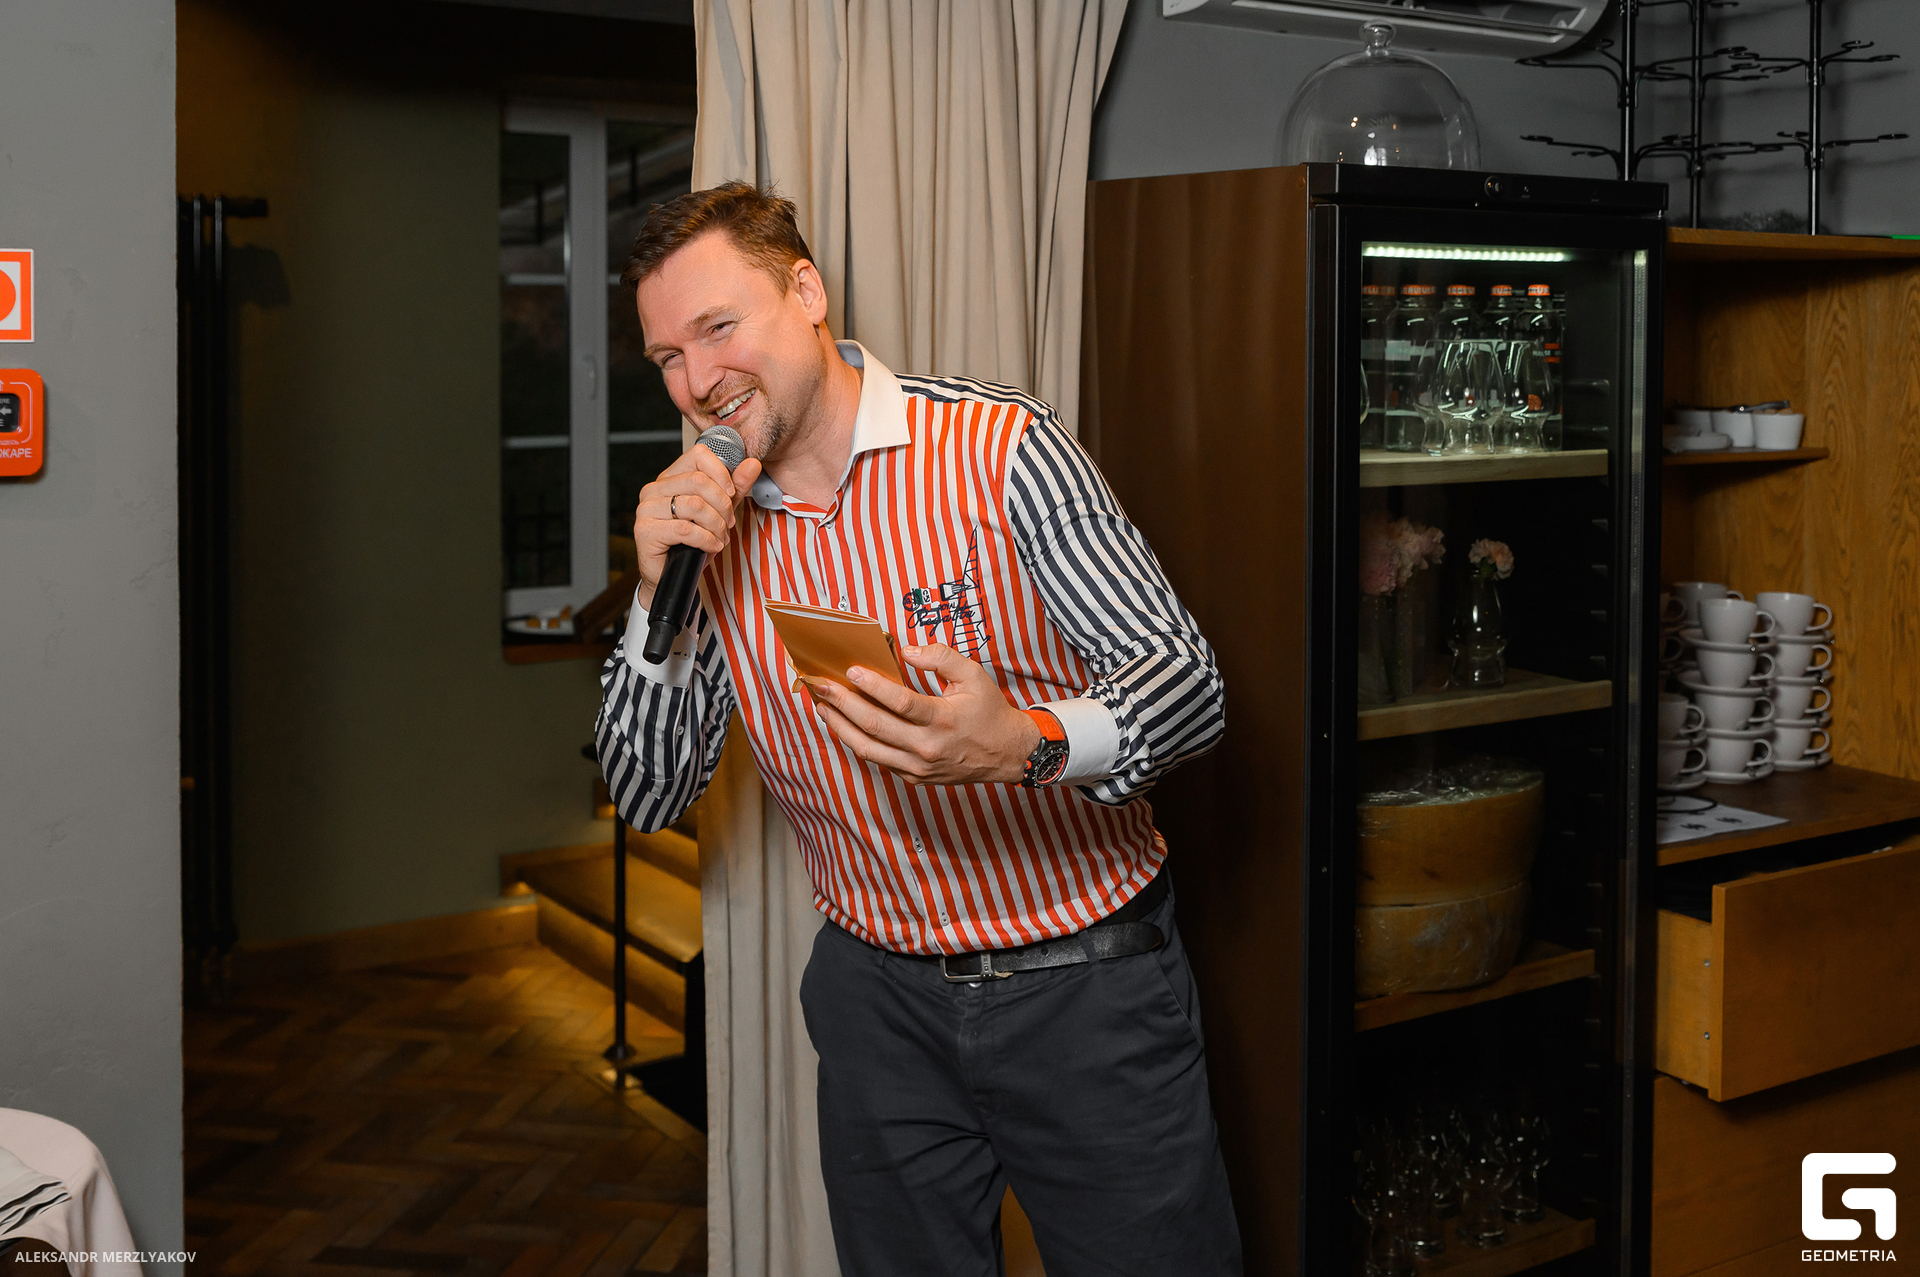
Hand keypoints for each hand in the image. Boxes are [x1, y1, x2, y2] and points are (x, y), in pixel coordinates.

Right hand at [632, 445, 764, 609]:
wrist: (672, 576)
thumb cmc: (693, 543)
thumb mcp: (720, 511)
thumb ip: (736, 487)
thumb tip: (752, 463)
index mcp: (670, 478)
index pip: (698, 455)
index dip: (722, 473)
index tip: (731, 494)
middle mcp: (654, 489)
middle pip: (699, 481)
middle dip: (723, 505)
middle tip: (728, 524)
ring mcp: (646, 509)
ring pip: (694, 505)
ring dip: (716, 525)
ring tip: (719, 537)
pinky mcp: (645, 530)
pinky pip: (685, 529)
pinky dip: (706, 539)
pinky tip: (711, 546)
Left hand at [809, 644, 1044, 785]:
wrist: (1007, 754)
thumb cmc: (989, 712)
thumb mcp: (974, 675)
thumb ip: (941, 657)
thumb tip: (906, 651)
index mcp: (943, 719)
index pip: (899, 702)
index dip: (872, 686)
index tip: (852, 670)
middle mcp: (927, 747)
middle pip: (874, 725)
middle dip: (842, 703)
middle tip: (820, 685)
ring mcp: (918, 767)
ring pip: (868, 749)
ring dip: (840, 726)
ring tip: (822, 706)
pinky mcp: (914, 777)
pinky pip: (878, 759)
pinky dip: (857, 741)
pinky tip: (844, 725)